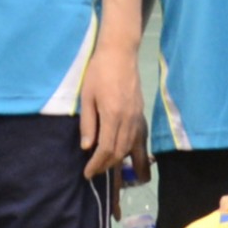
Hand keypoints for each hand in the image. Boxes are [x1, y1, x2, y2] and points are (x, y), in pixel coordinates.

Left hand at [76, 40, 143, 177]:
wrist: (120, 53)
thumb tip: (87, 147)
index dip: (96, 165)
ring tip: (107, 167)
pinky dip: (132, 151)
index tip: (87, 173)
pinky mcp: (141, 113)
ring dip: (119, 161)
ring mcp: (137, 117)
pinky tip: (125, 156)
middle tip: (94, 172)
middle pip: (120, 152)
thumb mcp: (86, 96)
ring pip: (131, 147)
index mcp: (113, 115)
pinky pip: (139, 138)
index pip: (106, 149)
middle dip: (106, 166)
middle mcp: (128, 120)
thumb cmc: (98, 72)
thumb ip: (88, 123)